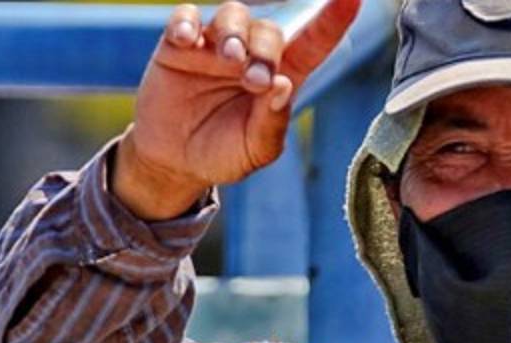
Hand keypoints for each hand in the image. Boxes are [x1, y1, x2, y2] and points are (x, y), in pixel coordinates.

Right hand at [113, 0, 360, 220]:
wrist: (176, 161)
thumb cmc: (226, 152)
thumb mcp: (255, 150)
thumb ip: (271, 123)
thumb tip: (283, 86)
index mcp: (282, 77)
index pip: (315, 42)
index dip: (334, 19)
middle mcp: (253, 54)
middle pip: (270, 30)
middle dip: (265, 50)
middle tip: (254, 82)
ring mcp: (217, 46)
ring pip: (233, 14)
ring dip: (234, 32)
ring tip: (229, 59)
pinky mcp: (180, 45)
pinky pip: (185, 17)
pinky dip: (186, 22)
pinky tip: (186, 40)